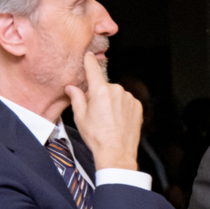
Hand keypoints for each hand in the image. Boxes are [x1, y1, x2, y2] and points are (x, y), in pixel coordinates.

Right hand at [65, 52, 141, 170]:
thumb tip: (71, 88)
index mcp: (100, 91)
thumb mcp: (80, 117)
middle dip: (99, 94)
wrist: (117, 153)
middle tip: (96, 112)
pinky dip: (122, 108)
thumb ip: (76, 97)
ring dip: (112, 102)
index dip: (90, 61)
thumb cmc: (98, 137)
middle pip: (104, 86)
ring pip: (116, 95)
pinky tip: (118, 121)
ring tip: (108, 120)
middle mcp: (117, 91)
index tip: (89, 56)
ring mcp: (129, 98)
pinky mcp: (137, 106)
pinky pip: (126, 102)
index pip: (93, 69)